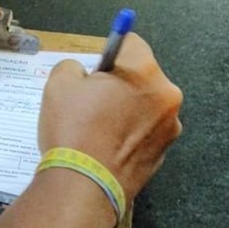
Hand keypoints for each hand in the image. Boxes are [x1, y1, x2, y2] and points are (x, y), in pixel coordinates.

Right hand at [38, 33, 182, 202]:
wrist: (83, 185)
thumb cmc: (73, 128)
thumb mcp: (59, 82)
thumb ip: (73, 65)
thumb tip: (83, 73)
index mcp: (143, 72)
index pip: (131, 42)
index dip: (108, 51)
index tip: (94, 68)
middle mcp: (165, 96)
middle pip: (141, 73)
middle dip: (118, 80)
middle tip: (90, 96)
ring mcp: (169, 127)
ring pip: (144, 102)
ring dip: (125, 105)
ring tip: (96, 123)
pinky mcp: (164, 152)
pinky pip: (144, 128)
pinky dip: (128, 130)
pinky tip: (105, 142)